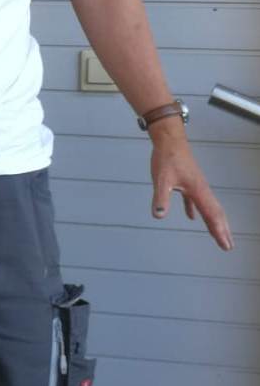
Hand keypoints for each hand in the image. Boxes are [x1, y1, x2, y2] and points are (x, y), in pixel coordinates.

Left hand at [149, 125, 233, 250]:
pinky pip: (195, 200)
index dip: (219, 231)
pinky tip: (191, 218)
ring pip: (208, 207)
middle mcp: (201, 189)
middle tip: (228, 246)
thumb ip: (160, 198)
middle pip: (215, 213)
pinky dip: (196, 210)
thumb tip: (158, 215)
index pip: (211, 215)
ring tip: (218, 235)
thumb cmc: (166, 157)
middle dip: (222, 230)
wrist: (169, 139)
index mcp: (197, 190)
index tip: (226, 245)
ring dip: (213, 222)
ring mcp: (195, 185)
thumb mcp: (161, 179)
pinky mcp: (188, 182)